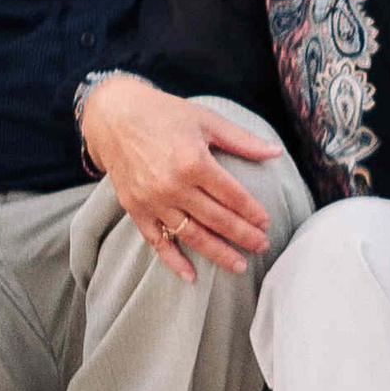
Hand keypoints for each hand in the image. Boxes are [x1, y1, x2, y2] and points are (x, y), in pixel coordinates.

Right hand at [81, 77, 278, 283]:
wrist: (113, 115)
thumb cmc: (164, 114)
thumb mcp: (206, 120)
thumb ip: (241, 140)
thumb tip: (276, 152)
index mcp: (193, 161)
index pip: (233, 196)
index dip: (253, 212)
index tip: (267, 224)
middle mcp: (173, 185)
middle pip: (217, 220)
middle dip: (243, 237)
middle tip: (262, 247)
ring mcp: (152, 200)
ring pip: (192, 235)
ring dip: (217, 253)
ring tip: (239, 266)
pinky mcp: (135, 209)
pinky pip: (157, 241)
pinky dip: (173, 261)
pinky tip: (191, 276)